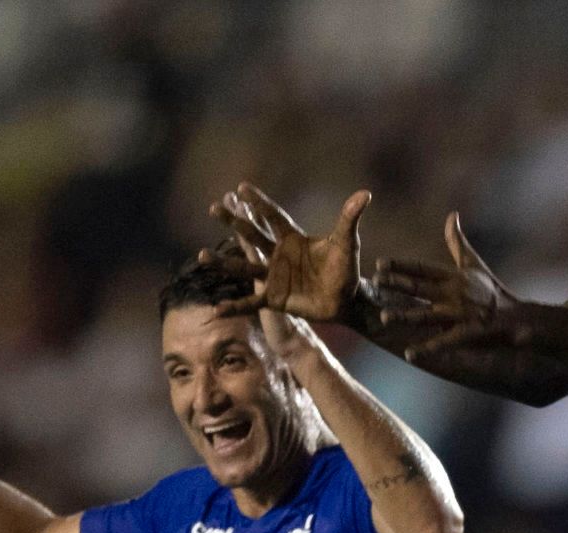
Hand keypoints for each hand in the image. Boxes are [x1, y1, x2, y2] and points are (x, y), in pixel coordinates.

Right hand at [204, 183, 370, 321]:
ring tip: (201, 255)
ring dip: (223, 262)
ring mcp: (274, 277)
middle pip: (251, 236)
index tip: (241, 187)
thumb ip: (350, 219)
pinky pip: (251, 302)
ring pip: (244, 268)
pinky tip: (217, 310)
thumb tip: (365, 194)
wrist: (346, 300)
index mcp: (293, 239)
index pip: (273, 217)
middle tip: (213, 207)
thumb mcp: (346, 243)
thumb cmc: (345, 269)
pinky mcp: (274, 299)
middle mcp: (279, 255)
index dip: (259, 203)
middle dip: (233, 222)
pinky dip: (235, 307)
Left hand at [372, 213, 529, 363]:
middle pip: (420, 288)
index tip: (379, 263)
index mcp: (453, 276)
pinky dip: (427, 349)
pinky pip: (443, 342)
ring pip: (427, 315)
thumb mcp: (473, 264)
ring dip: (405, 316)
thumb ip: (457, 242)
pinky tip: (409, 354)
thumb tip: (452, 215)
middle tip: (376, 282)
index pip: (422, 269)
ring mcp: (459, 314)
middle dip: (398, 284)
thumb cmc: (491, 290)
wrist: (517, 317)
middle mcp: (454, 293)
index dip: (401, 266)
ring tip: (384, 318)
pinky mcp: (467, 334)